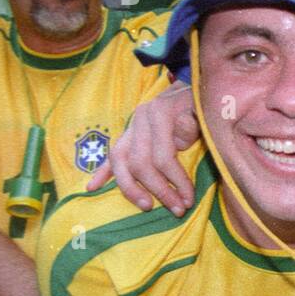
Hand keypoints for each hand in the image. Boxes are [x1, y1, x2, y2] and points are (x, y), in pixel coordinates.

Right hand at [88, 83, 198, 213]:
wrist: (188, 86)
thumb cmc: (199, 103)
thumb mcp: (202, 110)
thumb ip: (193, 123)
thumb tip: (181, 134)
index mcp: (159, 113)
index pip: (163, 156)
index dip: (177, 181)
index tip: (189, 200)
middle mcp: (140, 120)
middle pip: (140, 163)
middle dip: (159, 190)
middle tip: (177, 209)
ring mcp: (130, 127)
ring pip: (120, 161)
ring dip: (131, 188)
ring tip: (146, 206)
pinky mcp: (126, 135)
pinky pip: (110, 155)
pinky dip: (102, 172)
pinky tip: (92, 187)